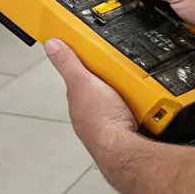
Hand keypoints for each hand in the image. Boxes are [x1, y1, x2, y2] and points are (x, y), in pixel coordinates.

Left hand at [45, 39, 142, 188]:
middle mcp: (91, 113)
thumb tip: (51, 44)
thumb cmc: (101, 121)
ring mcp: (110, 121)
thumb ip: (67, 63)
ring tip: (137, 80)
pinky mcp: (128, 127)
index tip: (97, 52)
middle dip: (113, 77)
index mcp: (78, 102)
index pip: (80, 76)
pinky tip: (144, 98)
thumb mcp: (82, 82)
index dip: (88, 64)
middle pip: (102, 86)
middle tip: (124, 66)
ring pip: (119, 98)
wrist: (125, 149)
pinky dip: (139, 103)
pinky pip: (134, 109)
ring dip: (128, 90)